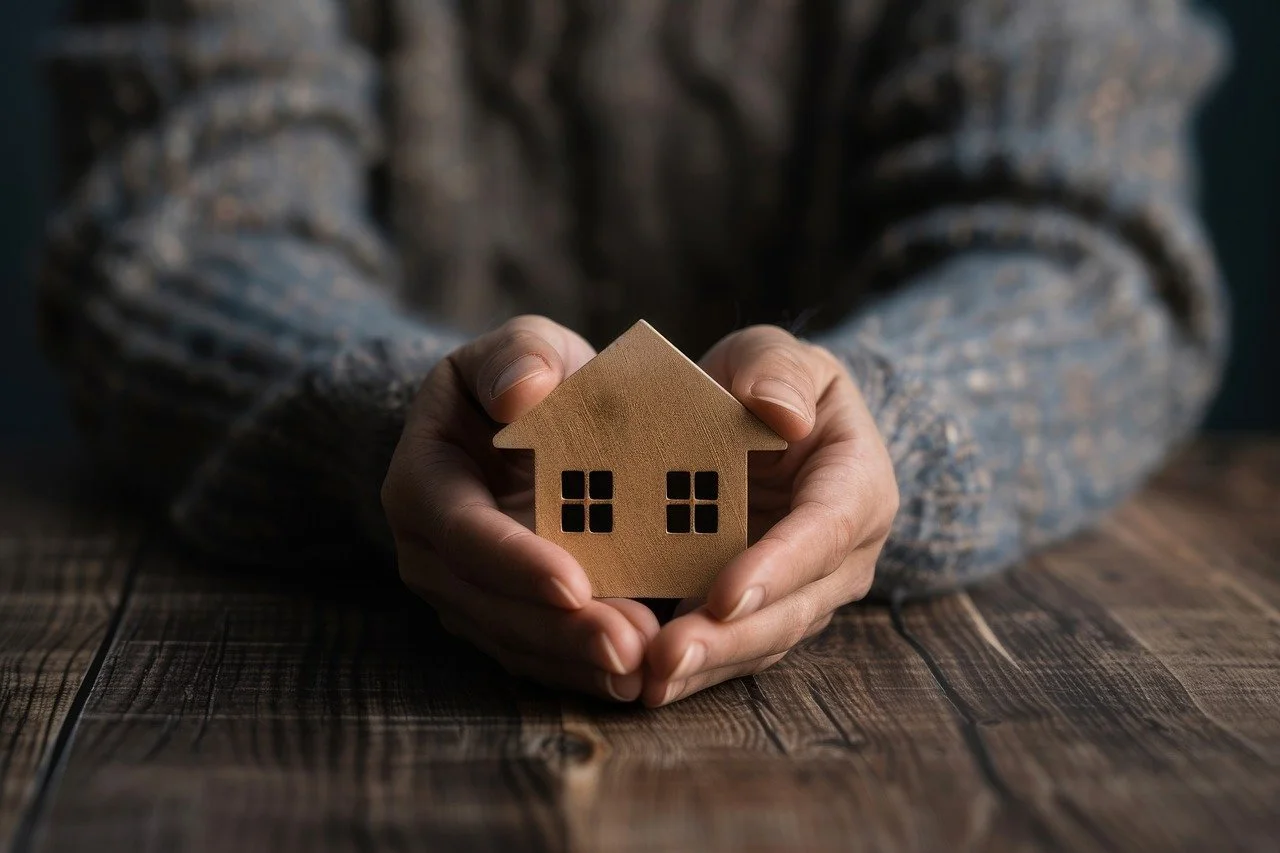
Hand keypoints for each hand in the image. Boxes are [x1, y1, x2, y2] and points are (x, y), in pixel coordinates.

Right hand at [382, 316, 659, 701]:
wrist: (523, 421)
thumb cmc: (527, 377)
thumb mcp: (525, 346)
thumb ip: (522, 355)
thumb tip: (523, 393)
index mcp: (422, 481)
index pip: (464, 532)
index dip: (517, 561)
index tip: (575, 583)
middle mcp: (429, 549)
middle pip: (489, 603)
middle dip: (559, 631)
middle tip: (629, 648)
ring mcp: (459, 591)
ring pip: (513, 640)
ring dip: (576, 661)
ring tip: (643, 669)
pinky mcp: (495, 618)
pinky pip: (533, 654)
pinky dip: (580, 669)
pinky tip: (635, 678)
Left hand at [642, 326, 898, 706]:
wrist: (769, 427)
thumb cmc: (770, 383)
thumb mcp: (774, 356)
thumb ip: (777, 370)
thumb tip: (781, 412)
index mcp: (857, 483)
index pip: (825, 529)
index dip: (778, 566)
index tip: (725, 595)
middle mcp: (844, 552)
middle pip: (795, 606)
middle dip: (732, 638)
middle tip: (666, 658)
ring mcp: (808, 590)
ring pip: (765, 640)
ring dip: (709, 666)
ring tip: (649, 681)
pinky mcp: (766, 611)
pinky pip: (736, 648)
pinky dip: (695, 668)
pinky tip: (645, 680)